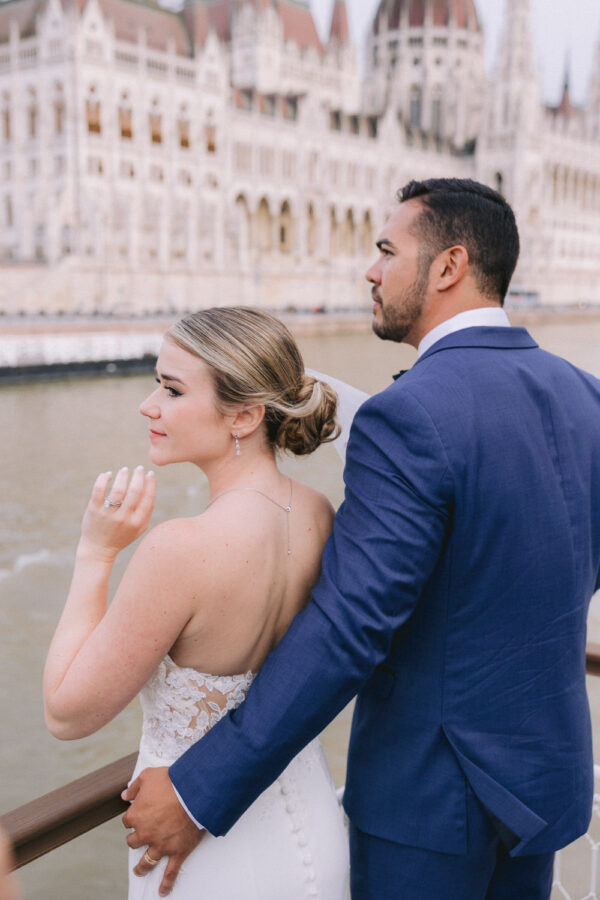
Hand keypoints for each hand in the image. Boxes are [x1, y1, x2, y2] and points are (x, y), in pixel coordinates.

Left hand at [78, 466, 155, 560]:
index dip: (151, 483)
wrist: (98, 549)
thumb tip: (151, 487)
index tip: (150, 474)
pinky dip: (104, 478)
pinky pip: (99, 489)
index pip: (148, 498)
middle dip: (139, 476)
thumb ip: (147, 511)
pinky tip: (108, 475)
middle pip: (134, 491)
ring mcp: (108, 514)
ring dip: (123, 476)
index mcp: (137, 522)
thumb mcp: (139, 529)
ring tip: (125, 470)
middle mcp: (124, 518)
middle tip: (139, 468)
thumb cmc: (121, 536)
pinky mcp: (94, 510)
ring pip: (118, 489)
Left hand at [122, 767, 204, 896]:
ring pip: (147, 861)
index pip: (127, 821)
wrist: (194, 792)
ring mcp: (160, 845)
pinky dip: (166, 884)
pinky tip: (163, 891)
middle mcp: (145, 834)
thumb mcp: (149, 776)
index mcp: (136, 816)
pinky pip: (170, 872)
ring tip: (139, 870)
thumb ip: (135, 786)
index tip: (140, 813)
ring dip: (142, 867)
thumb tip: (125, 795)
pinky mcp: (177, 852)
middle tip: (142, 835)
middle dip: (136, 838)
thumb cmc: (172, 781)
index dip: (134, 817)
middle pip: (134, 841)